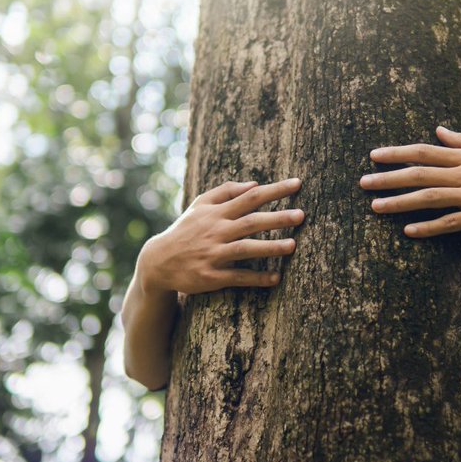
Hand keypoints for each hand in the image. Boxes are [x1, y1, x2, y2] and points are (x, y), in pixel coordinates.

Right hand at [137, 178, 303, 295]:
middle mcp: (216, 231)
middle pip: (251, 222)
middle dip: (277, 218)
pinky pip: (238, 277)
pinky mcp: (211, 276)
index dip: (274, 190)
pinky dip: (257, 278)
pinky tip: (276, 278)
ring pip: (245, 249)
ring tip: (293, 246)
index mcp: (216, 213)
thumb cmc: (186, 230)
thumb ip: (225, 192)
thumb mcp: (200, 205)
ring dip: (270, 248)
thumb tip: (255, 183)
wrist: (158, 261)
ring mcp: (213, 254)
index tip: (297, 184)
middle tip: (301, 214)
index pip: (250, 197)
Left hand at [360, 126, 460, 237]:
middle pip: (419, 174)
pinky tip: (410, 231)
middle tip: (363, 184)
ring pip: (430, 198)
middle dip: (388, 179)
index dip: (396, 153)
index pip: (424, 152)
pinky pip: (452, 222)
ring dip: (400, 202)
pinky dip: (429, 226)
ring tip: (376, 207)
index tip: (374, 156)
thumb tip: (439, 131)